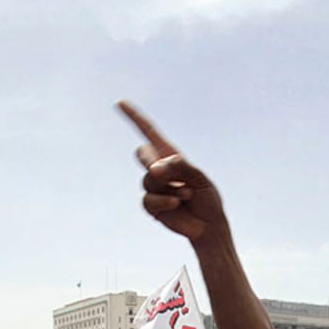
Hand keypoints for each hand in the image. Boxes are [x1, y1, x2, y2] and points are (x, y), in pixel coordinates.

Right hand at [119, 101, 227, 243]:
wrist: (208, 225)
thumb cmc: (207, 198)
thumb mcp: (200, 179)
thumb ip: (182, 168)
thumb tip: (157, 167)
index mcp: (170, 155)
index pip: (149, 132)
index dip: (135, 117)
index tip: (120, 103)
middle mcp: (159, 168)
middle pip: (142, 154)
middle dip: (148, 159)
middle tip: (161, 171)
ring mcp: (154, 187)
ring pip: (148, 180)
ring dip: (168, 187)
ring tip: (186, 194)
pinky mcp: (151, 205)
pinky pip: (148, 199)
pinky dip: (163, 201)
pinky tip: (177, 204)